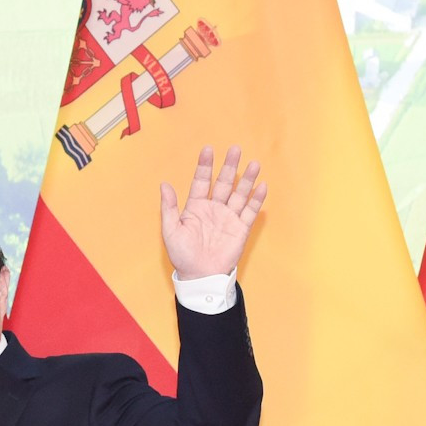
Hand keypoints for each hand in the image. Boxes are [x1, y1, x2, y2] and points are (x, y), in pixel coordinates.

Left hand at [160, 145, 266, 279]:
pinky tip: (261, 186)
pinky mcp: (241, 228)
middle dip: (229, 167)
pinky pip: (251, 211)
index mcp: (195, 207)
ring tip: (253, 163)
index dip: (205, 166)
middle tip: (234, 149)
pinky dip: (257, 199)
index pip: (201, 181)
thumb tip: (164, 184)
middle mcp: (213, 209)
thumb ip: (169, 207)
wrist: (200, 276)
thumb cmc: (182, 255)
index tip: (208, 150)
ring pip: (239, 194)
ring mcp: (228, 217)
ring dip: (246, 179)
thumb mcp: (171, 231)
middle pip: (223, 183)